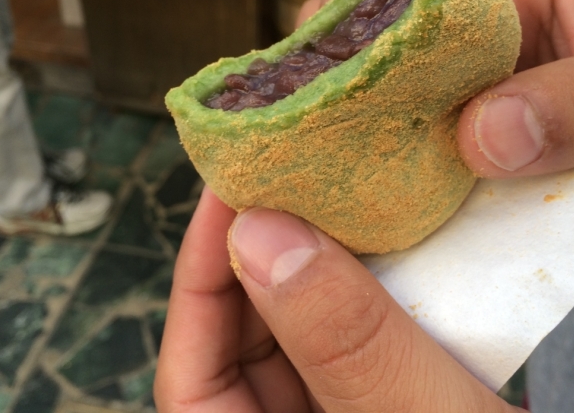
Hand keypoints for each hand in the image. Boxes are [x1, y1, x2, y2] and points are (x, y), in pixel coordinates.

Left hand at [154, 188, 523, 411]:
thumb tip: (262, 234)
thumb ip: (348, 345)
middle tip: (285, 182)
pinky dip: (360, 292)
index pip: (192, 384)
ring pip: (297, 339)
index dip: (199, 282)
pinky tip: (380, 241)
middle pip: (242, 349)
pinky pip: (351, 344)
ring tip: (329, 198)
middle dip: (259, 261)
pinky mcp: (380, 404)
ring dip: (310, 268)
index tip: (228, 197)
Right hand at [299, 0, 573, 186]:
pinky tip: (366, 200)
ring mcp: (444, 88)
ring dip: (341, 126)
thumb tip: (485, 136)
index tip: (345, 54)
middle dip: (328, 70)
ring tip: (334, 167)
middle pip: (352, 26)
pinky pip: (389, 147)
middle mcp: (455, 30)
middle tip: (324, 125)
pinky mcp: (444, 143)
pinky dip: (370, 171)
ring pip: (358, 90)